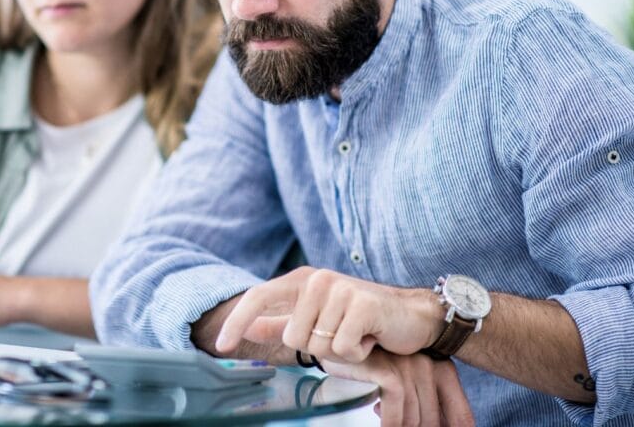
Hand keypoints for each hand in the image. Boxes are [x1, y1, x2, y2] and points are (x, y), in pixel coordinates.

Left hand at [216, 267, 440, 362]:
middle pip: (293, 338)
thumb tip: (248, 325)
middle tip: (342, 335)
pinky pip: (343, 349)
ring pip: (319, 346)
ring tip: (358, 335)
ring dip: (341, 352)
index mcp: (302, 280)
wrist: (412, 316)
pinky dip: (358, 353)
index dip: (236, 322)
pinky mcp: (361, 305)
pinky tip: (371, 338)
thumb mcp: (317, 320)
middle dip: (318, 348)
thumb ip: (281, 322)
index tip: (221, 347)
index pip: (259, 297)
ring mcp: (339, 289)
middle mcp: (317, 279)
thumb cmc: (361, 319)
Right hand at [323, 349, 474, 426]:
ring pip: (414, 419)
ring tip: (388, 425)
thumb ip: (421, 400)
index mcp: (440, 367)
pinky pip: (396, 412)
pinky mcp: (389, 371)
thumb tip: (434, 426)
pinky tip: (380, 420)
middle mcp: (427, 365)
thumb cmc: (373, 362)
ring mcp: (408, 367)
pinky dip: (390, 424)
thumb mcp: (404, 380)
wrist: (340, 337)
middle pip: (433, 420)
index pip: (461, 414)